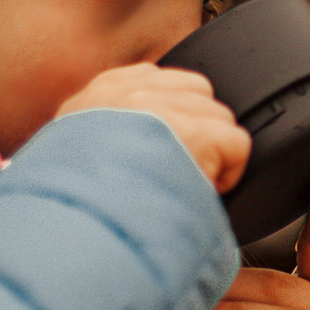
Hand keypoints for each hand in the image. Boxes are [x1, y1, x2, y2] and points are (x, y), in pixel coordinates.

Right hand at [55, 64, 248, 192]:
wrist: (79, 230)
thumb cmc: (75, 203)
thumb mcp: (72, 148)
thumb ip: (107, 125)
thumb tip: (135, 129)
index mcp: (102, 93)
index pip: (157, 79)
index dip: (173, 114)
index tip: (164, 145)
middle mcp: (133, 93)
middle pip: (196, 92)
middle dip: (197, 128)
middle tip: (179, 168)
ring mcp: (166, 111)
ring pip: (219, 117)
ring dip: (213, 150)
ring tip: (185, 183)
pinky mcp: (198, 135)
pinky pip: (237, 144)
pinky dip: (229, 172)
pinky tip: (202, 192)